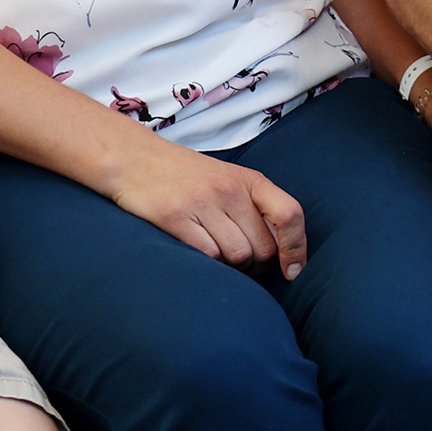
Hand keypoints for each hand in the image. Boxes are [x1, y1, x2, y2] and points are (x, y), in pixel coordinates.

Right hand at [105, 134, 308, 278]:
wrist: (135, 159)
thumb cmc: (186, 176)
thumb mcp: (228, 180)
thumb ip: (254, 208)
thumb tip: (282, 251)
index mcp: (249, 180)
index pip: (289, 214)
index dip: (296, 248)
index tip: (292, 271)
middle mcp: (230, 189)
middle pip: (263, 248)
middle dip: (256, 266)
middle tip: (240, 264)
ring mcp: (203, 202)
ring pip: (237, 256)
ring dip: (231, 268)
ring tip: (217, 255)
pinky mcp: (176, 217)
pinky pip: (208, 256)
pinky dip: (208, 264)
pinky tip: (197, 252)